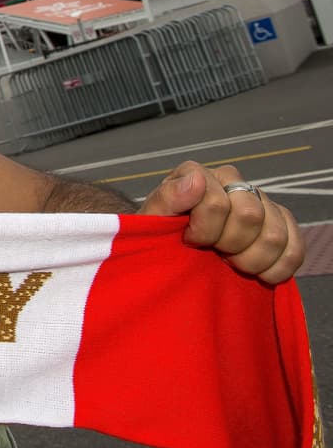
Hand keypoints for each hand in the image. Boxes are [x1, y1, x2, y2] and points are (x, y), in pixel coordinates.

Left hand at [139, 162, 303, 283]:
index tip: (188, 240)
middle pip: (250, 216)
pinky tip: (258, 273)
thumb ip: (169, 197)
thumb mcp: (152, 219)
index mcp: (200, 174)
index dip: (203, 231)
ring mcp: (260, 200)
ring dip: (251, 260)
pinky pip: (295, 247)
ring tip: (230, 262)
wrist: (174, 249)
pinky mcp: (281, 222)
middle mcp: (233, 181)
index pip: (217, 203)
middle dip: (228, 245)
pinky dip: (278, 268)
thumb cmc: (159, 234)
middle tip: (213, 253)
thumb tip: (197, 178)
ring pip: (275, 235)